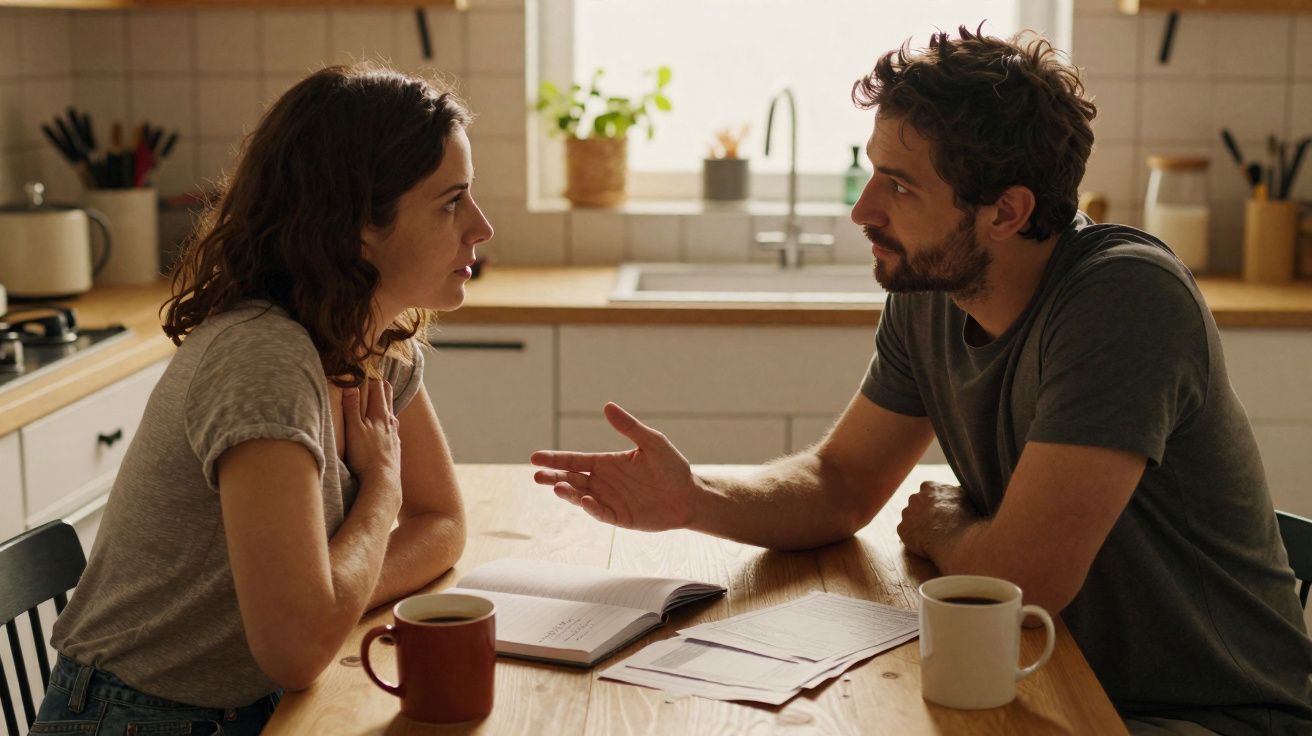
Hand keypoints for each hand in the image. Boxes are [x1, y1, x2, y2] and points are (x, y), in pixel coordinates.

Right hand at [344, 379, 400, 492]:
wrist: (383, 481)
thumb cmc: (366, 455)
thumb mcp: (354, 429)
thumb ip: (352, 408)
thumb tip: (351, 386)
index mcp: (381, 415)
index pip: (379, 389)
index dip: (373, 380)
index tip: (367, 372)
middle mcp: (391, 423)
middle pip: (388, 399)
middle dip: (382, 389)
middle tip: (377, 381)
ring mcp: (395, 436)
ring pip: (391, 415)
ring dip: (385, 407)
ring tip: (381, 404)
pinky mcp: (395, 449)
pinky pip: (392, 431)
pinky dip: (388, 425)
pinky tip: (385, 431)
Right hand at [530, 403, 696, 530]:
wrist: (689, 495)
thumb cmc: (671, 466)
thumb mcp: (652, 442)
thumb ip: (629, 427)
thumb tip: (607, 406)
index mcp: (606, 463)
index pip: (574, 460)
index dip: (554, 459)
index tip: (535, 458)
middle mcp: (603, 482)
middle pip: (571, 479)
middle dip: (553, 477)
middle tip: (537, 476)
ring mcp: (609, 501)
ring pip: (581, 497)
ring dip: (568, 493)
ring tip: (557, 486)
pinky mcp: (619, 518)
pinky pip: (601, 513)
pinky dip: (591, 508)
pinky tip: (585, 501)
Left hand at [896, 481, 978, 559]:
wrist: (954, 539)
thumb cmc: (963, 518)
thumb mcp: (965, 497)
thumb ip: (955, 491)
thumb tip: (956, 491)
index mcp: (929, 486)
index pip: (929, 490)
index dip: (937, 500)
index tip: (944, 509)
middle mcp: (914, 497)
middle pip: (918, 503)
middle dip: (926, 511)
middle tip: (938, 522)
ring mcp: (906, 513)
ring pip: (911, 517)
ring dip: (919, 523)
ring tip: (933, 534)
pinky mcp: (902, 529)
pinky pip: (907, 532)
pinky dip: (914, 537)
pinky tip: (926, 542)